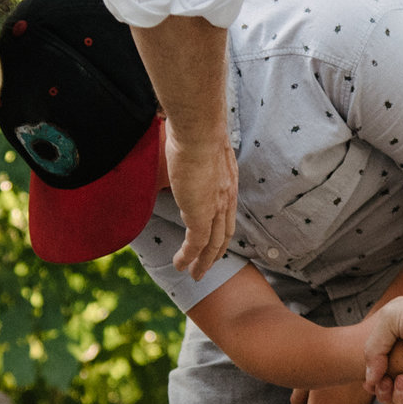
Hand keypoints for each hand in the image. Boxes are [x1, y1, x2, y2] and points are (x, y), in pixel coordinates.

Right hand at [161, 118, 236, 280]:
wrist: (199, 131)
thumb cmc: (195, 128)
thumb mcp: (197, 145)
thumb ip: (191, 153)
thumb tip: (174, 145)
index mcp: (228, 181)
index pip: (227, 212)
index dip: (220, 227)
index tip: (212, 237)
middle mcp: (226, 197)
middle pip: (224, 234)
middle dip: (216, 253)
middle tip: (207, 266)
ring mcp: (215, 208)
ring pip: (212, 244)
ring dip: (202, 262)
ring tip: (193, 275)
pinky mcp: (201, 215)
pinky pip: (196, 244)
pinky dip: (188, 257)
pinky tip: (180, 265)